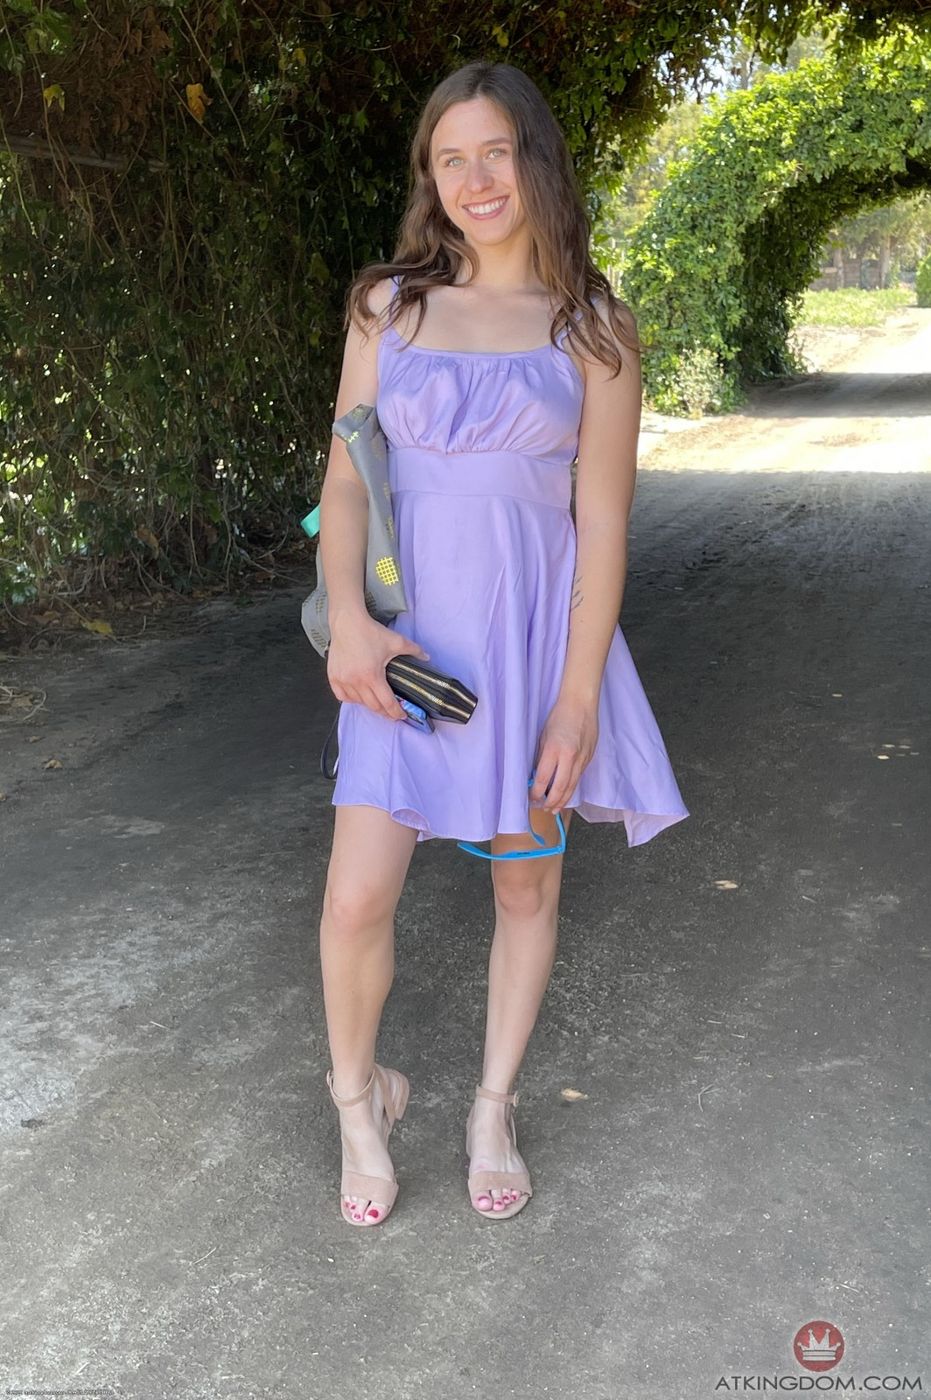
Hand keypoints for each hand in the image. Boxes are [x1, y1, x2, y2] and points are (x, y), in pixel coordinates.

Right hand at [326, 613, 430, 721]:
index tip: (401, 715)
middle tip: (392, 713)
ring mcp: (343, 680)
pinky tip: (359, 695)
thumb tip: (427, 657)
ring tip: (377, 703)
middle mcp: (356, 682)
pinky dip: (352, 699)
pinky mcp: (333, 677)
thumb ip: (414, 650)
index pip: (386, 702)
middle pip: (373, 706)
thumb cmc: (370, 632)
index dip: (396, 712)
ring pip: (358, 702)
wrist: (347, 622)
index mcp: (372, 676)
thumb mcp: (396, 641)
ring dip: (369, 705)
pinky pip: (342, 696)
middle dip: (385, 712)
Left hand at [530, 694, 598, 812]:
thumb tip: (537, 776)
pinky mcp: (589, 757)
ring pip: (572, 786)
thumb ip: (542, 757)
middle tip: (544, 809)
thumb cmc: (559, 716)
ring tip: (555, 809)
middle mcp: (570, 756)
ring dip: (563, 800)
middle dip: (551, 802)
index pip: (544, 778)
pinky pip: (579, 777)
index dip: (536, 792)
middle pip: (560, 787)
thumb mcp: (544, 736)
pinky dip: (572, 788)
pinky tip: (566, 794)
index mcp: (554, 749)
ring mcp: (582, 758)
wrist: (581, 703)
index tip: (531, 798)